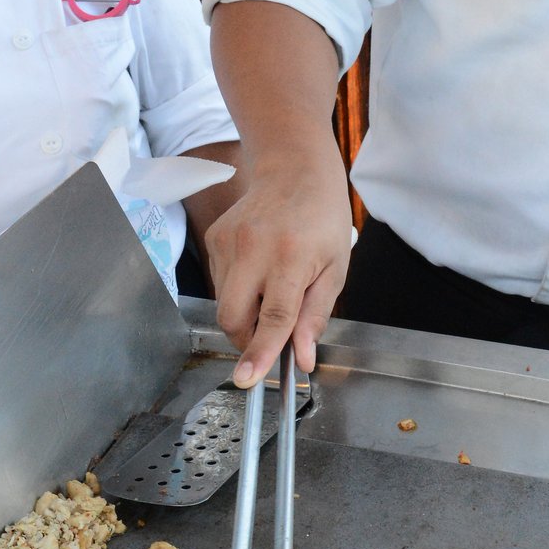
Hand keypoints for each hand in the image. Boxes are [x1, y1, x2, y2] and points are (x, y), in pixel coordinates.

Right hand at [206, 144, 352, 384]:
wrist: (294, 169)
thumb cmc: (322, 220)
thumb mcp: (334, 270)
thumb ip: (315, 317)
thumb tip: (301, 359)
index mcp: (291, 258)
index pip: (273, 317)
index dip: (261, 352)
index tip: (248, 379)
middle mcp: (254, 249)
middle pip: (233, 318)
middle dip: (247, 339)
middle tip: (271, 333)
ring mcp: (228, 242)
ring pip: (223, 303)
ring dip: (244, 312)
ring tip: (271, 286)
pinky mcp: (213, 238)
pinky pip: (218, 282)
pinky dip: (237, 290)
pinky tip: (258, 269)